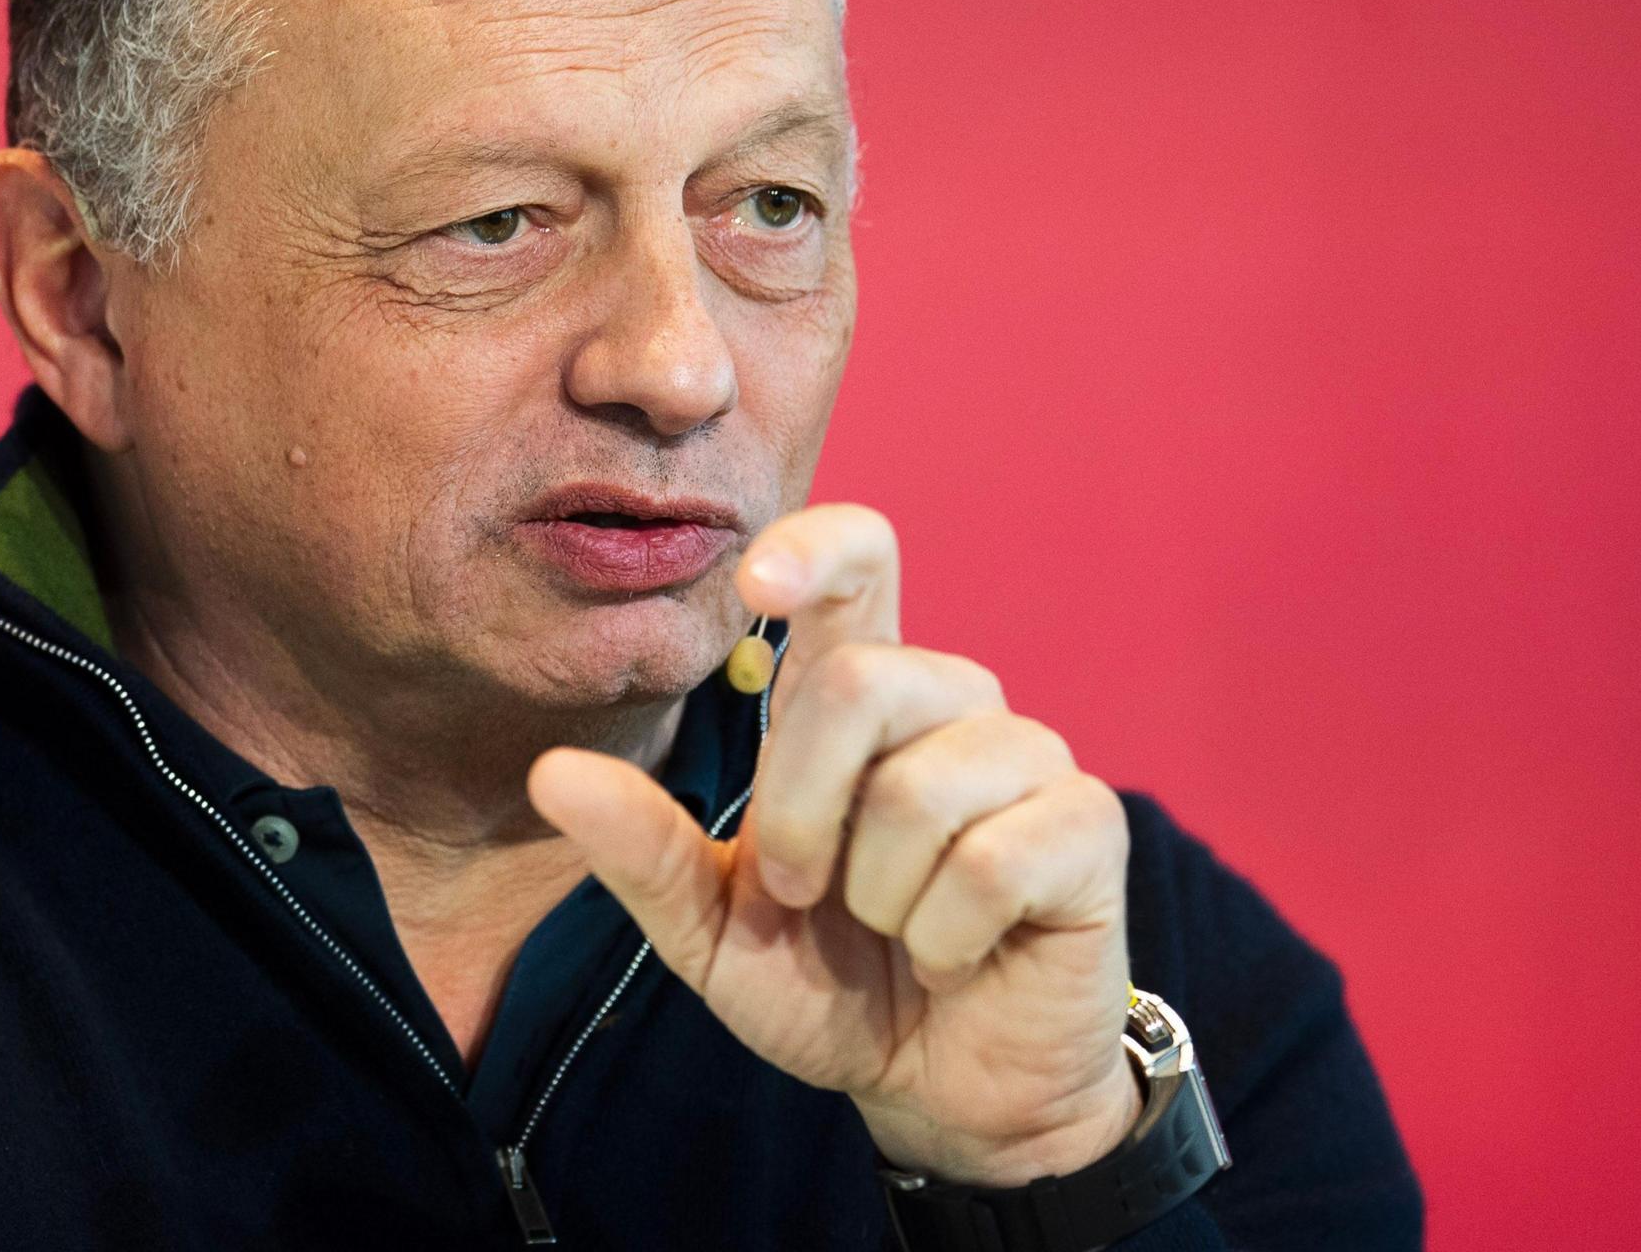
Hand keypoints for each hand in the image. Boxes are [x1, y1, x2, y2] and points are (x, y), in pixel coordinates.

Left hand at [527, 505, 1138, 1185]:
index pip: (860, 560)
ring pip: (920, 786)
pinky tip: (959, 956)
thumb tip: (553, 774)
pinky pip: (990, 861)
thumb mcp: (714, 930)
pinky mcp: (1087, 827)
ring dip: (879, 894)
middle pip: (858, 682)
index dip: (815, 546)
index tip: (757, 583)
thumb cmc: (834, 988)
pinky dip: (946, 936)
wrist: (942, 1093)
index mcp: (858, 700)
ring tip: (897, 932)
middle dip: (801, 813)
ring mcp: (1029, 757)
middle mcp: (950, 702)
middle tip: (807, 895)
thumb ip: (643, 850)